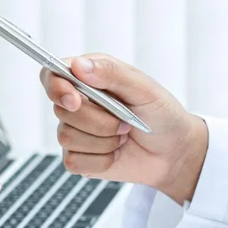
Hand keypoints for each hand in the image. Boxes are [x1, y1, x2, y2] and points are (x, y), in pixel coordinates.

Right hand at [40, 54, 208, 203]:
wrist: (174, 152)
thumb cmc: (162, 115)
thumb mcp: (144, 88)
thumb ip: (111, 73)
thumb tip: (78, 66)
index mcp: (90, 77)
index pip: (52, 75)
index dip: (56, 87)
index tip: (74, 100)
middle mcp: (79, 102)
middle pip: (61, 110)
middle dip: (97, 120)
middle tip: (126, 122)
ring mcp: (76, 131)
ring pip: (67, 137)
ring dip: (103, 141)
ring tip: (123, 136)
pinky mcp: (79, 158)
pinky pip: (74, 161)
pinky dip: (100, 160)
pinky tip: (115, 153)